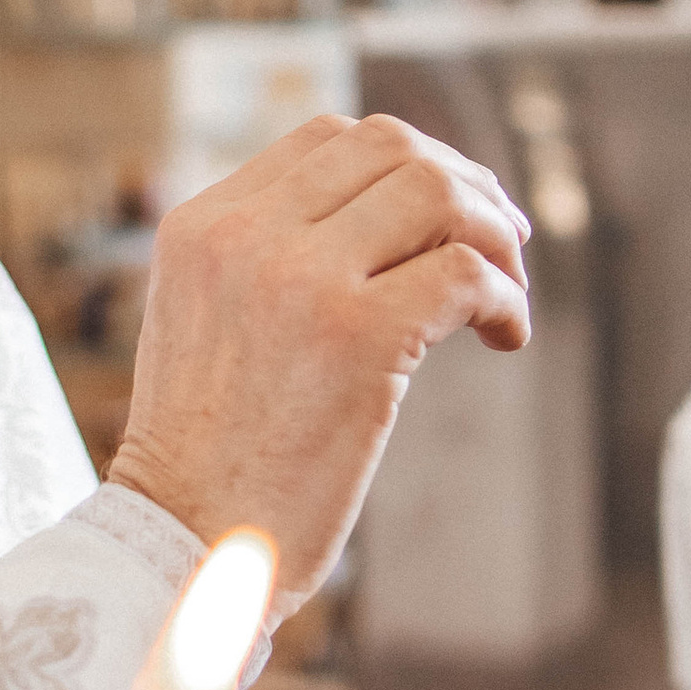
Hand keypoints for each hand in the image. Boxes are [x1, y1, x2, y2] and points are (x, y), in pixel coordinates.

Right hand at [108, 114, 530, 611]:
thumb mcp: (204, 329)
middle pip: (391, 146)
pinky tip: (505, 339)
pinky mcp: (359, 336)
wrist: (183, 550)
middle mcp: (246, 236)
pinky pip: (467, 272)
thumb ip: (262, 268)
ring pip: (437, 193)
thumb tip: (379, 234)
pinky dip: (507, 298)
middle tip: (502, 244)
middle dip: (464, 185)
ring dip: (495, 236)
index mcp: (200, 227)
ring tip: (507, 295)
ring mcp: (301, 280)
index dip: (406, 165)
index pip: (327, 139)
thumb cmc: (206, 466)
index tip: (445, 218)